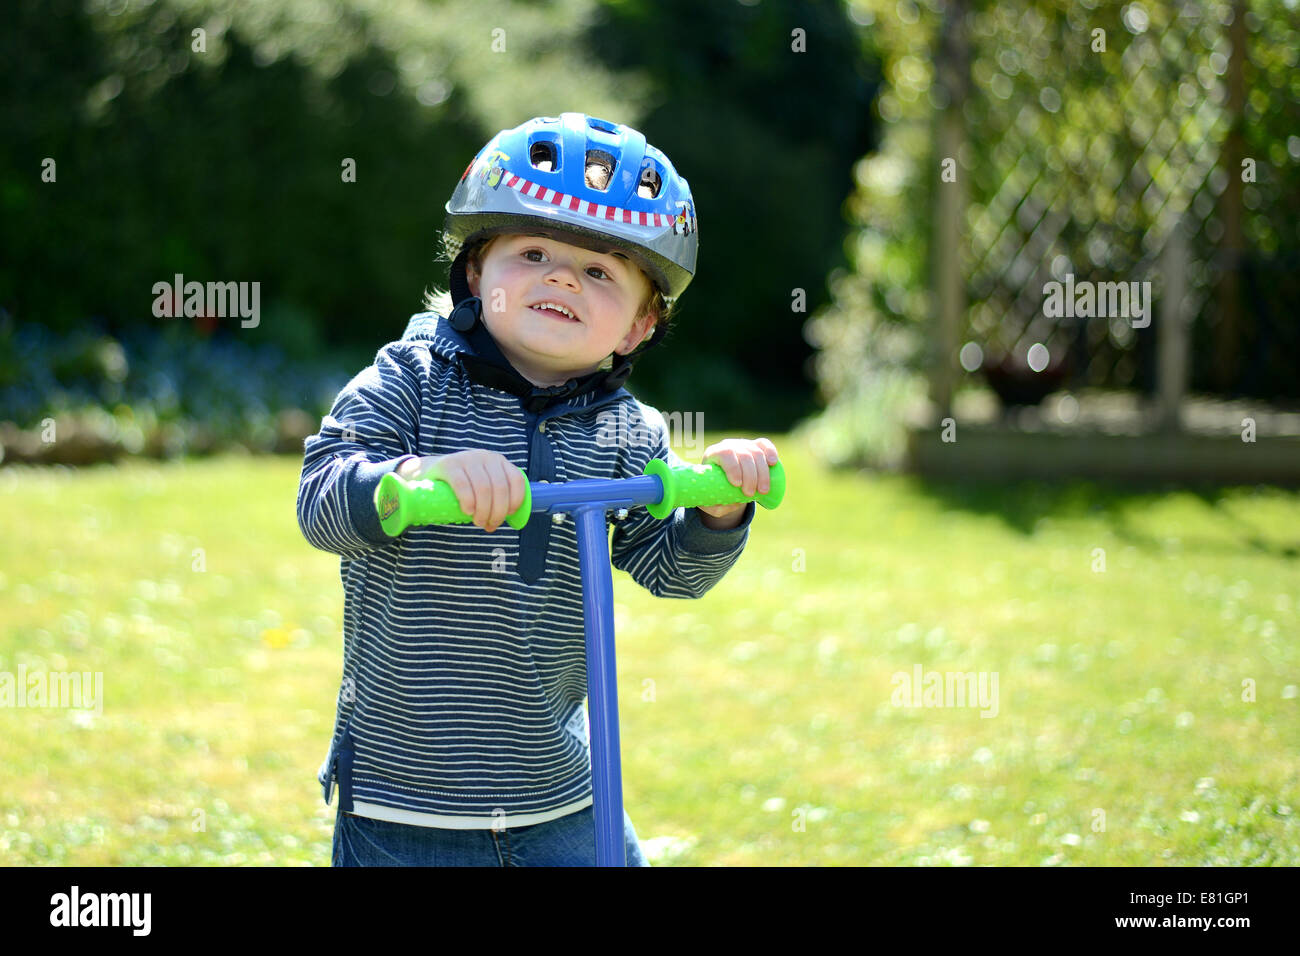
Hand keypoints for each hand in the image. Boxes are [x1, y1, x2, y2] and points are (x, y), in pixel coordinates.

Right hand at [399, 450, 525, 532]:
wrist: (429, 473)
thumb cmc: (462, 485)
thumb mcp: (483, 483)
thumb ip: (497, 494)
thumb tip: (514, 518)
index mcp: (498, 461)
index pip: (516, 480)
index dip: (516, 500)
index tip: (508, 515)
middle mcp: (485, 456)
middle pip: (500, 488)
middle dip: (498, 512)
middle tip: (489, 525)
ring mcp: (467, 458)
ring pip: (484, 488)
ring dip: (484, 511)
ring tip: (479, 522)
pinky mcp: (449, 465)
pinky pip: (463, 484)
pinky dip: (468, 500)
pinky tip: (468, 511)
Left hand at [697, 437, 779, 525]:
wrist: (722, 479)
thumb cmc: (714, 489)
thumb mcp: (710, 500)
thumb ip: (716, 505)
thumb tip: (730, 504)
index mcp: (714, 454)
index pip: (725, 454)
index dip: (733, 467)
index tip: (737, 485)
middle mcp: (729, 445)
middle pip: (744, 455)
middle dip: (750, 476)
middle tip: (750, 494)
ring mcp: (743, 444)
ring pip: (756, 453)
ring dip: (762, 473)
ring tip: (762, 491)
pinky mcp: (755, 446)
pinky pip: (764, 444)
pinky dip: (770, 452)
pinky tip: (773, 463)